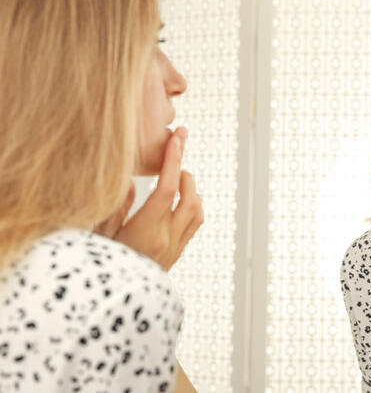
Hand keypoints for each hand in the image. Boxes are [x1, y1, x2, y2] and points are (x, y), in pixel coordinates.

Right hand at [96, 127, 203, 270]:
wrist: (113, 307)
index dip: (172, 160)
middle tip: (176, 156)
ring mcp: (174, 249)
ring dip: (192, 190)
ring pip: (197, 211)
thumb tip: (130, 183)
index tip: (177, 139)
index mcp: (146, 232)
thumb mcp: (98, 238)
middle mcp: (166, 240)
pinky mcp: (176, 255)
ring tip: (178, 176)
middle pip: (190, 198)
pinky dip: (192, 206)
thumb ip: (116, 210)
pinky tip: (179, 199)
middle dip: (185, 172)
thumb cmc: (99, 270)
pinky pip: (194, 225)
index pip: (167, 189)